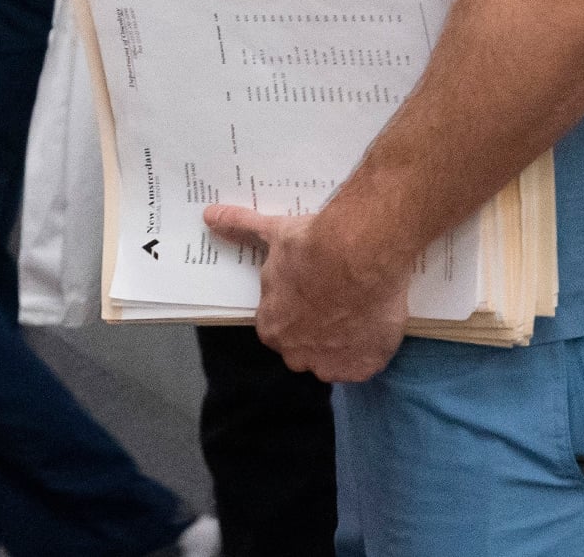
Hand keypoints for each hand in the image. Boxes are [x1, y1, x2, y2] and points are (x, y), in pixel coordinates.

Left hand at [204, 205, 410, 381]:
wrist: (358, 256)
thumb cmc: (312, 247)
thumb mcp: (273, 234)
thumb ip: (241, 227)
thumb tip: (209, 215)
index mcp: (271, 326)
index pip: (280, 326)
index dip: (299, 311)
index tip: (314, 294)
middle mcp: (294, 353)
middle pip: (304, 347)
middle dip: (318, 329)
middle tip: (338, 300)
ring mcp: (328, 364)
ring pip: (333, 359)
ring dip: (342, 342)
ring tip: (359, 311)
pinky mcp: (360, 368)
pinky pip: (362, 366)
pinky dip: (368, 350)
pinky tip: (373, 325)